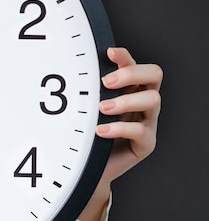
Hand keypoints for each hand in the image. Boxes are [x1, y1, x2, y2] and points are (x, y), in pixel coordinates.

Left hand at [79, 46, 161, 220]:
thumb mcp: (83, 106)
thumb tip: (67, 69)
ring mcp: (146, 121)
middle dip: (131, 73)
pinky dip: (120, 128)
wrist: (84, 167)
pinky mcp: (145, 144)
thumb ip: (85, 89)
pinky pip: (142, 131)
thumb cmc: (83, 131)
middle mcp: (140, 101)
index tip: (108, 53)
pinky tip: (101, 131)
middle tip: (106, 82)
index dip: (124, 56)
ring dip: (126, 101)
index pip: (134, 63)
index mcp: (127, 87)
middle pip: (154, 74)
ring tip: (102, 108)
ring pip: (153, 100)